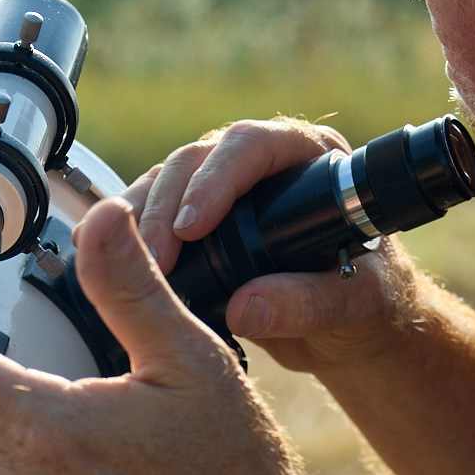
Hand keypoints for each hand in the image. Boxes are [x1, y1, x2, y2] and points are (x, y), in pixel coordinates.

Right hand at [130, 116, 422, 373]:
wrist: (352, 328)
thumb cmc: (369, 302)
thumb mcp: (355, 305)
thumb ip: (309, 304)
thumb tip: (246, 308)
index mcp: (311, 160)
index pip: (254, 146)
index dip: (217, 180)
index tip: (193, 227)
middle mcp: (262, 166)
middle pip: (197, 160)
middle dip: (167, 207)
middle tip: (156, 259)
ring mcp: (224, 190)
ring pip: (165, 182)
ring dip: (137, 220)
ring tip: (126, 265)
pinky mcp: (195, 221)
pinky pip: (151, 213)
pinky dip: (126, 235)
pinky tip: (104, 260)